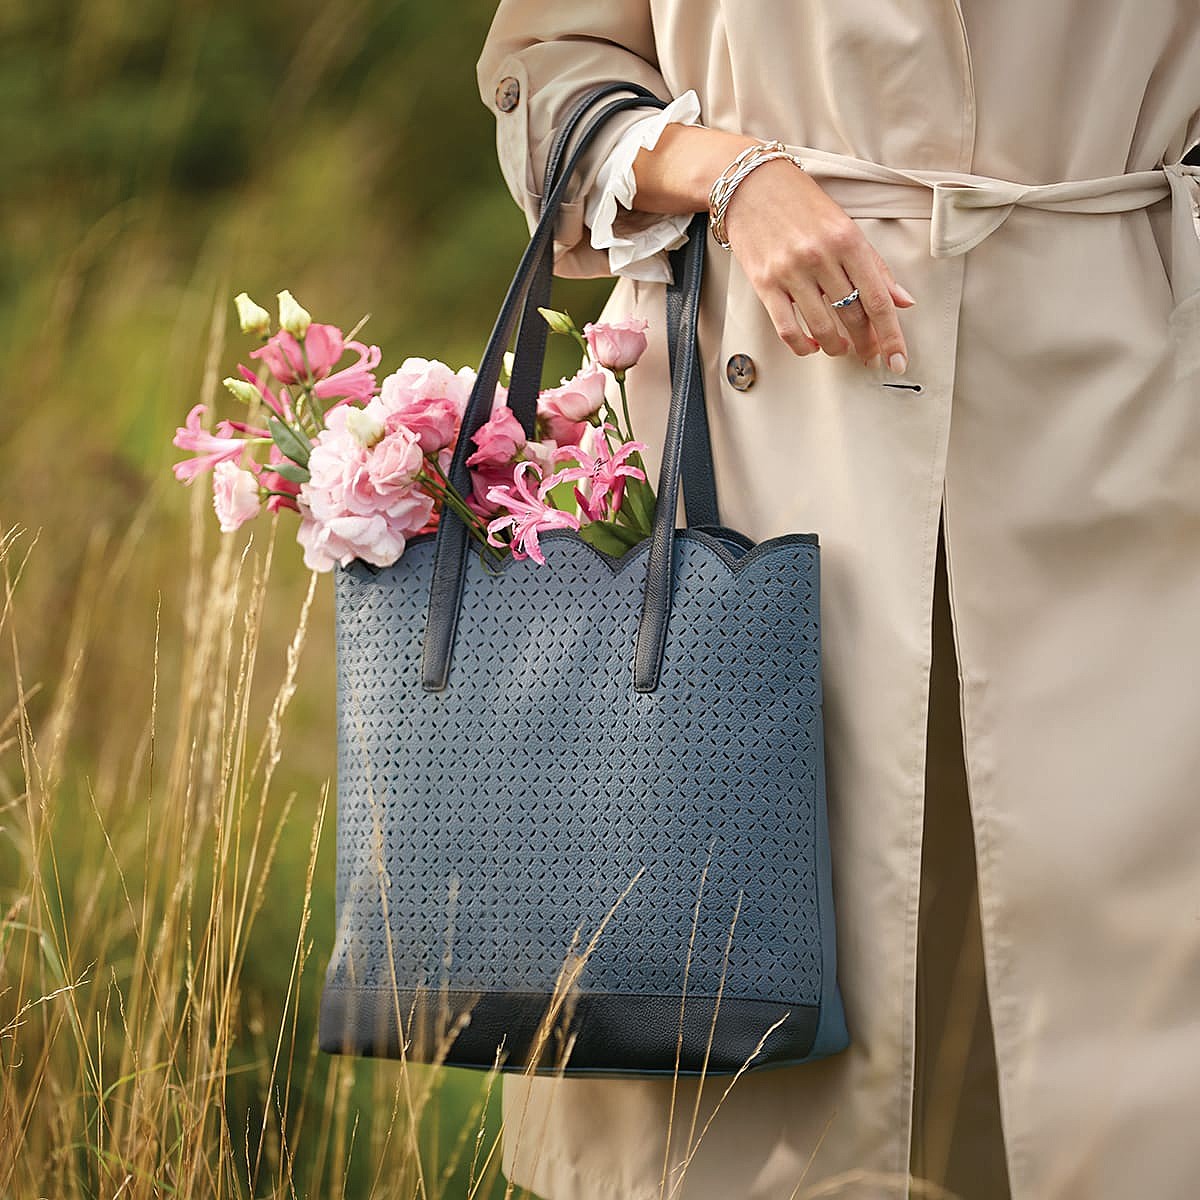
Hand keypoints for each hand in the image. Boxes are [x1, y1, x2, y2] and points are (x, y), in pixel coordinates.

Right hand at [722, 157, 915, 369]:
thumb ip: (874, 266)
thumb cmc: (800, 203)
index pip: (878, 299)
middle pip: (853, 316)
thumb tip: (902, 301)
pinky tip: (811, 346)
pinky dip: (802, 345)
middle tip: (869, 354)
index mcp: (848, 240)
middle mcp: (821, 256)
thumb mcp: (845, 226)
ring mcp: (791, 272)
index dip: (891, 336)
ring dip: (836, 347)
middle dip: (865, 343)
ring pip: (822, 327)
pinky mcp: (765, 283)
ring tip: (841, 349)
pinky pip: (787, 328)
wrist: (749, 185)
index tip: (897, 360)